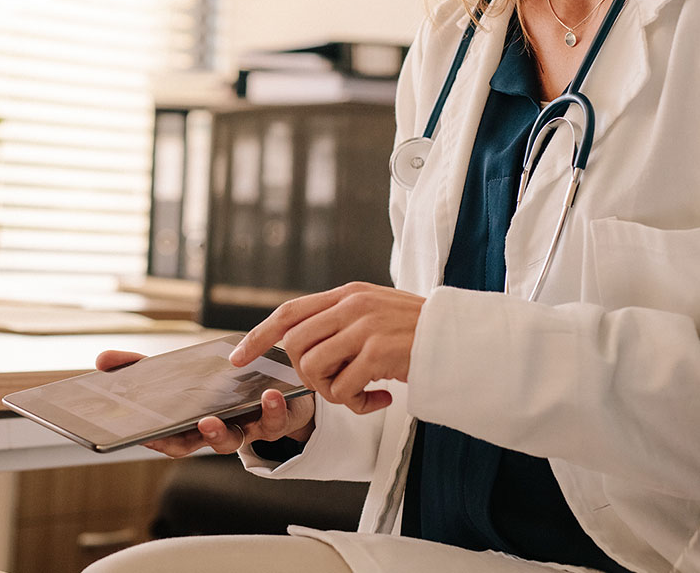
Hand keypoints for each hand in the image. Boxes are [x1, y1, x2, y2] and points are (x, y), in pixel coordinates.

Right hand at [94, 350, 315, 457]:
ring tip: (236, 407)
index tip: (145, 433)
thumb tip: (101, 360)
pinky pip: (276, 422)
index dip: (158, 440)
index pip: (171, 440)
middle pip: (206, 443)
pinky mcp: (274, 420)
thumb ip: (138, 366)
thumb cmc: (216, 385)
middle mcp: (218, 431)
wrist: (271, 387)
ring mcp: (246, 428)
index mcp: (192, 424)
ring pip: (240, 438)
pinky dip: (274, 409)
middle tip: (202, 421)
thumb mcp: (177, 372)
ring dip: (238, 426)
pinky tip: (272, 393)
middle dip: (204, 435)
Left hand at [229, 282, 423, 414]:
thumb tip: (301, 345)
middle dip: (305, 375)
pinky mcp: (379, 352)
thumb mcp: (375, 311)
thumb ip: (342, 320)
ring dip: (331, 392)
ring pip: (313, 369)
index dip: (259, 336)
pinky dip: (356, 404)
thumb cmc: (418, 332)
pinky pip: (343, 389)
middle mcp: (352, 305)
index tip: (238, 357)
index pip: (289, 312)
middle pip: (295, 345)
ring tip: (359, 393)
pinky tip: (380, 400)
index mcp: (347, 294)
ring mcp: (365, 326)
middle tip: (333, 385)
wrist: (461, 337)